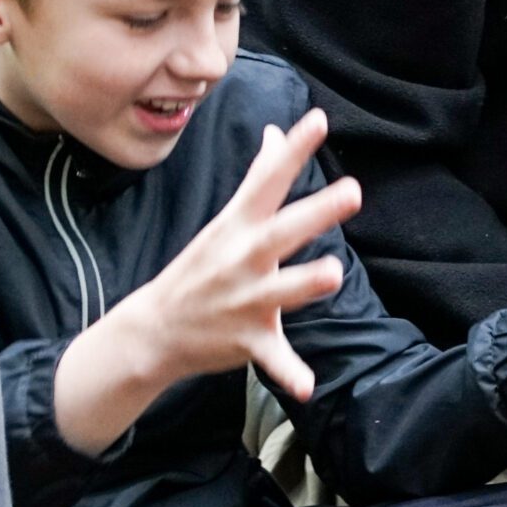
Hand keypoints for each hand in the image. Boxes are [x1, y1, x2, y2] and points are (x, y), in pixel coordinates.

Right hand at [53, 110, 357, 452]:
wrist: (154, 330)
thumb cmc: (202, 267)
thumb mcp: (226, 221)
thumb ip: (259, 177)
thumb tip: (276, 133)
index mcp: (239, 227)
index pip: (269, 180)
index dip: (295, 149)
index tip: (319, 120)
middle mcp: (243, 259)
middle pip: (283, 231)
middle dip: (316, 213)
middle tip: (352, 192)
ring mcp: (245, 300)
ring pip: (281, 291)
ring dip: (304, 283)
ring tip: (331, 274)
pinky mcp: (249, 340)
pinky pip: (272, 359)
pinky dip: (288, 373)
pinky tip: (307, 386)